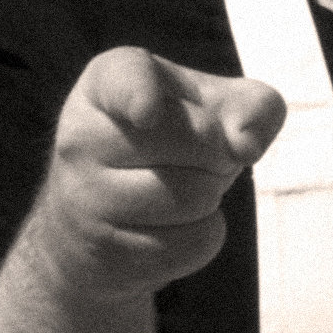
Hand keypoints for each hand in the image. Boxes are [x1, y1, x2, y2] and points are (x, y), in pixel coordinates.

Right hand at [18, 50, 286, 303]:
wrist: (99, 218)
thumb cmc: (170, 144)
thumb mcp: (211, 107)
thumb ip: (250, 106)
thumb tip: (245, 146)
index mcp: (107, 81)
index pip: (126, 82)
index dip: (141, 97)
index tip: (147, 113)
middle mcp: (82, 135)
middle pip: (198, 140)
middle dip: (220, 152)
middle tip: (195, 156)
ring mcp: (85, 197)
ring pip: (197, 196)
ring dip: (212, 195)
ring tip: (180, 187)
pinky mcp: (104, 251)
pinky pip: (194, 242)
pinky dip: (203, 234)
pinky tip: (171, 224)